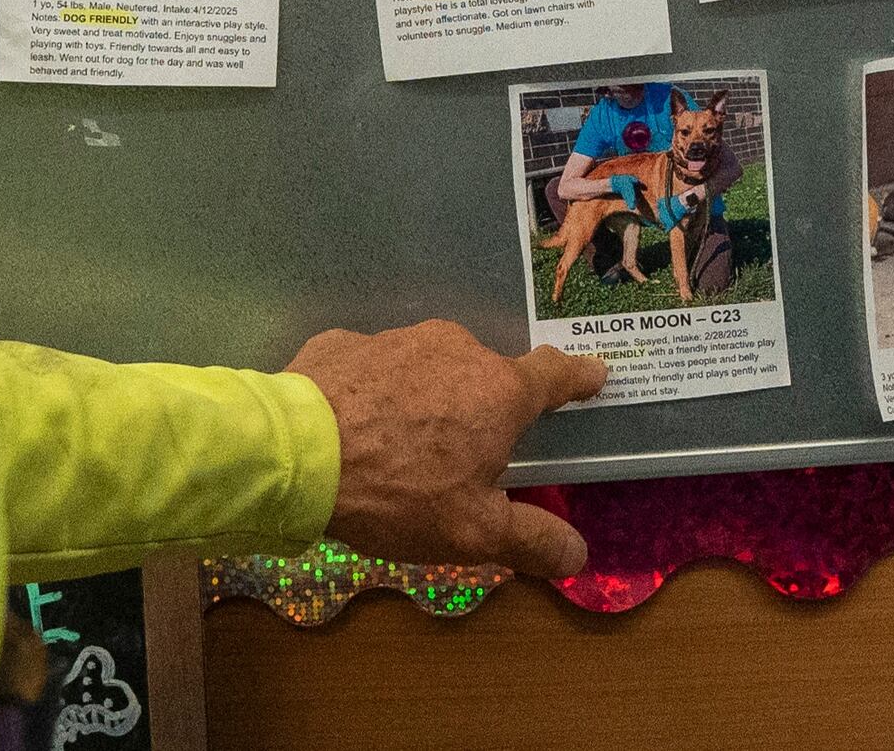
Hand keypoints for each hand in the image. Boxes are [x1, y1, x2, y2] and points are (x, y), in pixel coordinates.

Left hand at [284, 319, 604, 577]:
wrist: (298, 454)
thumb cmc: (399, 492)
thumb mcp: (471, 532)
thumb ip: (531, 540)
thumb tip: (579, 554)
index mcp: (499, 391)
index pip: (555, 374)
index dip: (578, 377)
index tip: (595, 374)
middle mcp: (457, 350)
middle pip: (485, 377)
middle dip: (482, 408)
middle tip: (464, 453)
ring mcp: (399, 340)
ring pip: (428, 370)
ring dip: (426, 399)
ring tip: (402, 446)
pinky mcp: (347, 344)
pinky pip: (374, 370)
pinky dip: (374, 394)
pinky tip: (354, 428)